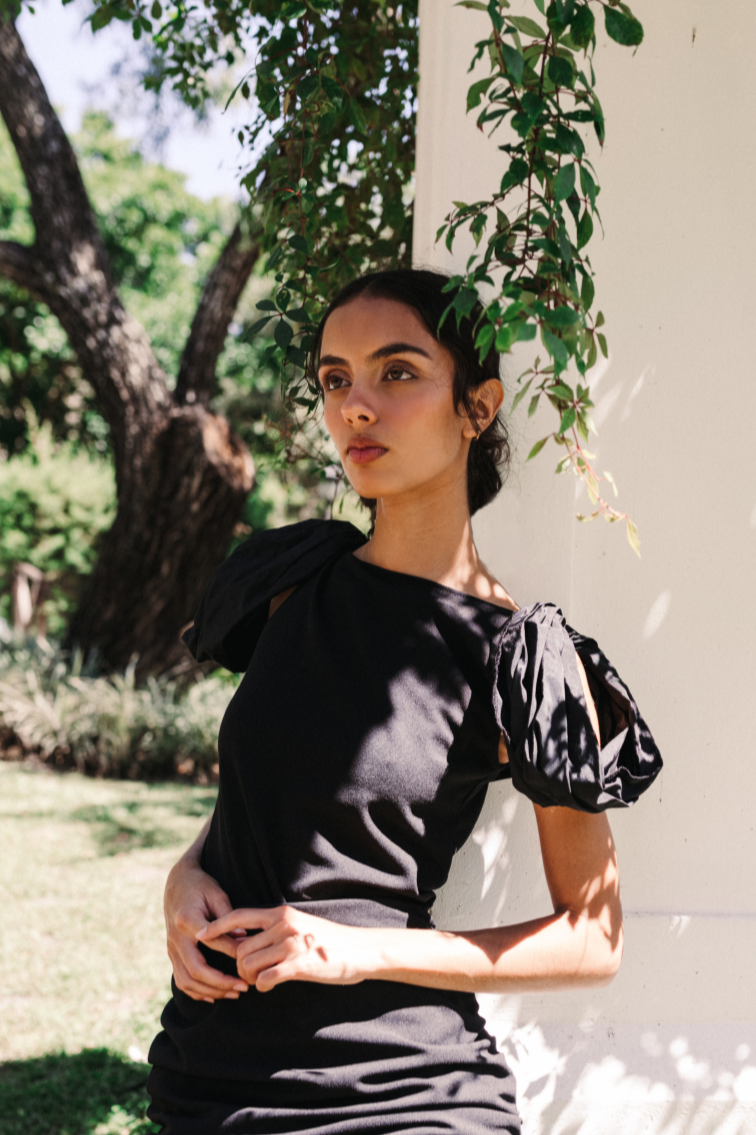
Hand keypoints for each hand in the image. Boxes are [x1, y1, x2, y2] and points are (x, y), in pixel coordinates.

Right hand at [164, 857, 248, 1002]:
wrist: (176, 882)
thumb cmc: (200, 886)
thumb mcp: (216, 894)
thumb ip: (228, 917)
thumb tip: (243, 939)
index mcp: (187, 919)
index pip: (212, 942)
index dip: (232, 953)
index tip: (250, 962)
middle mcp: (176, 937)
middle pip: (196, 969)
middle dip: (220, 983)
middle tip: (243, 987)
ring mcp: (171, 948)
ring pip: (186, 980)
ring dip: (210, 991)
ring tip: (233, 993)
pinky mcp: (171, 954)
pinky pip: (180, 980)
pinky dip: (196, 992)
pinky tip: (214, 996)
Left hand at [197, 906, 374, 992]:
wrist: (360, 949)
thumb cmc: (328, 940)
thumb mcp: (299, 925)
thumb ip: (276, 928)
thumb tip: (249, 941)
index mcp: (281, 913)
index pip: (240, 915)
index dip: (218, 925)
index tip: (201, 934)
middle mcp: (283, 925)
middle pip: (240, 948)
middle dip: (238, 966)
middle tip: (248, 976)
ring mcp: (291, 945)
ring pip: (249, 964)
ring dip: (249, 978)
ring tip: (260, 981)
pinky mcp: (299, 965)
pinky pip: (265, 978)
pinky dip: (263, 985)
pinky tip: (271, 985)